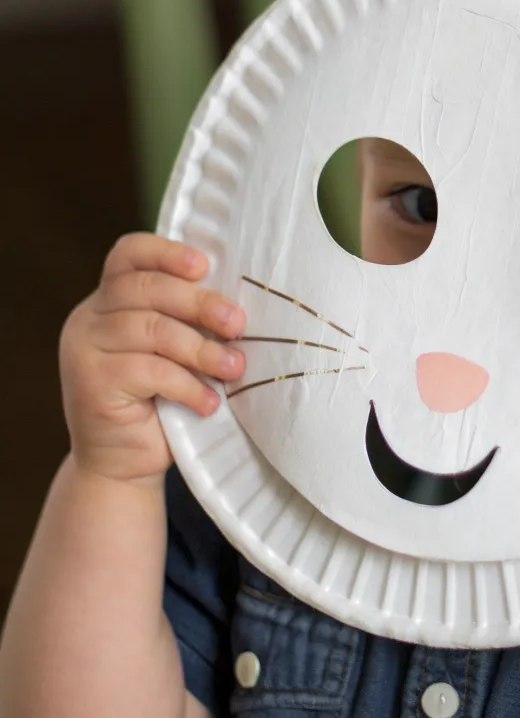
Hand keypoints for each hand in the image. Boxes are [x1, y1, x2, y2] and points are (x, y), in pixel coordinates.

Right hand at [59, 234, 245, 485]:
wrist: (122, 465)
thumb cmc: (158, 401)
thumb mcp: (171, 352)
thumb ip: (184, 320)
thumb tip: (238, 300)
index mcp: (107, 300)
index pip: (128, 255)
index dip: (166, 253)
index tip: (204, 265)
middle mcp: (88, 318)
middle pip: (144, 289)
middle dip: (199, 303)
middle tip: (237, 324)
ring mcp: (83, 349)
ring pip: (152, 330)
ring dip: (202, 350)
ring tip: (234, 368)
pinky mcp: (91, 383)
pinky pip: (150, 371)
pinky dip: (188, 385)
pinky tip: (210, 402)